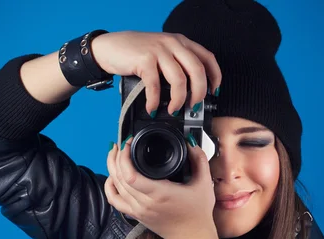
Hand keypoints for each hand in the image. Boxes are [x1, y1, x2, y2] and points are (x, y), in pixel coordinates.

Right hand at [91, 31, 221, 115]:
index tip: (213, 92)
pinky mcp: (145, 60)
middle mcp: (173, 44)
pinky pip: (156, 86)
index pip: (208, 58)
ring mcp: (159, 51)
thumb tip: (190, 91)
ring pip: (179, 80)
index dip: (215, 77)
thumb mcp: (161, 52)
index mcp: (181, 42)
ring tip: (174, 110)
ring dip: (178, 100)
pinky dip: (155, 101)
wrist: (109, 47)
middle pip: (197, 71)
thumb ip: (176, 64)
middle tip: (193, 106)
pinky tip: (152, 108)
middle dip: (198, 94)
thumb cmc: (135, 52)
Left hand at [104, 136, 216, 238]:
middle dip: (117, 156)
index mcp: (160, 193)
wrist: (191, 237)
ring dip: (112, 167)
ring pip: (115, 186)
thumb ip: (200, 160)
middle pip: (119, 177)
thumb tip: (191, 144)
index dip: (125, 156)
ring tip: (114, 153)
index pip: (131, 175)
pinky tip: (112, 176)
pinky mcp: (135, 214)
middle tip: (122, 144)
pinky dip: (109, 187)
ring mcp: (138, 210)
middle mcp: (145, 203)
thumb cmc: (197, 214)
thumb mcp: (204, 183)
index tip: (130, 144)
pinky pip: (114, 200)